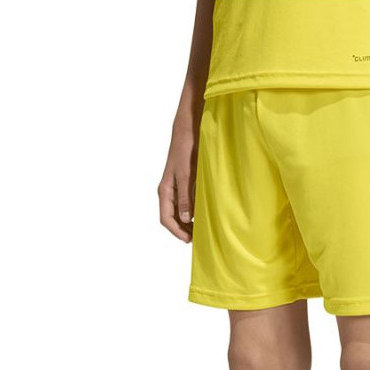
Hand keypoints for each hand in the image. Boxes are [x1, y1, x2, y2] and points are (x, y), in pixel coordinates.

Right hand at [158, 126, 197, 242]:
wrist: (188, 130)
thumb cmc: (185, 149)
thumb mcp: (186, 174)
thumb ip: (186, 196)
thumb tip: (186, 218)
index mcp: (165, 191)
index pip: (166, 219)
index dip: (177, 231)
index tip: (190, 240)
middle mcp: (169, 192)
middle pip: (172, 218)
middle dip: (183, 230)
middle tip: (199, 238)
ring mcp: (177, 188)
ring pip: (179, 212)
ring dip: (188, 222)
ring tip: (203, 229)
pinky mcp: (185, 184)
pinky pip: (187, 203)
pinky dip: (194, 211)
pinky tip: (204, 213)